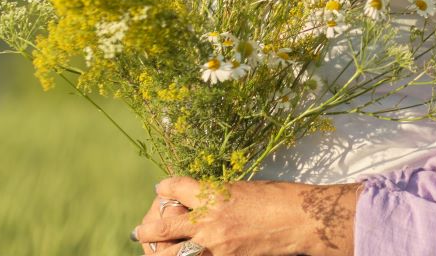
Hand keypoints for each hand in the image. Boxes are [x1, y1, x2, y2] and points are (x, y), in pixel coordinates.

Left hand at [132, 176, 357, 255]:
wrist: (296, 219)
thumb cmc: (273, 196)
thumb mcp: (238, 188)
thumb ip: (215, 196)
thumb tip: (198, 201)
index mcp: (212, 194)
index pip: (175, 188)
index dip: (165, 187)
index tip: (161, 188)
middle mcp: (208, 220)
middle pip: (164, 226)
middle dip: (148, 229)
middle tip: (139, 231)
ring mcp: (216, 246)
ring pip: (175, 255)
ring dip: (161, 252)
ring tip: (152, 251)